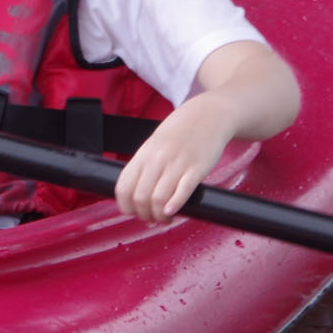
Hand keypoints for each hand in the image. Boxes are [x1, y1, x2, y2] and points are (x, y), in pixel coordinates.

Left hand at [114, 93, 238, 222]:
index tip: (134, 212)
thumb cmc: (181, 131)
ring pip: (158, 200)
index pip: (123, 188)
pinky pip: (182, 192)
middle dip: (145, 215)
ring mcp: (177, 164)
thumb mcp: (155, 144)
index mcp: (144, 155)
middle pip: (140, 198)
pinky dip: (174, 206)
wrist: (209, 114)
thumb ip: (145, 165)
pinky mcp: (197, 169)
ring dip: (160, 216)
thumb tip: (135, 193)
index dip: (126, 207)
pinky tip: (173, 212)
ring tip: (166, 217)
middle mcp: (157, 160)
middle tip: (153, 218)